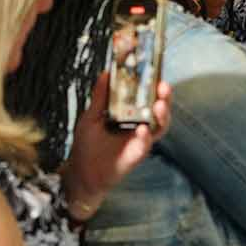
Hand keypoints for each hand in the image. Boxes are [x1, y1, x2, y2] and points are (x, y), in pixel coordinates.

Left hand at [63, 73, 171, 218]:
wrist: (81, 172)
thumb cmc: (87, 145)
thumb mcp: (92, 116)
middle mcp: (140, 127)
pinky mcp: (136, 155)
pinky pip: (145, 145)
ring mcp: (140, 141)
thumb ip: (101, 97)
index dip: (154, 86)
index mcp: (131, 115)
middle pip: (159, 110)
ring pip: (159, 127)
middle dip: (164, 98)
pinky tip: (142, 129)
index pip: (147, 98)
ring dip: (162, 116)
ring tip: (159, 105)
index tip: (155, 72)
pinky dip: (145, 137)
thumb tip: (106, 73)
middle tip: (164, 86)